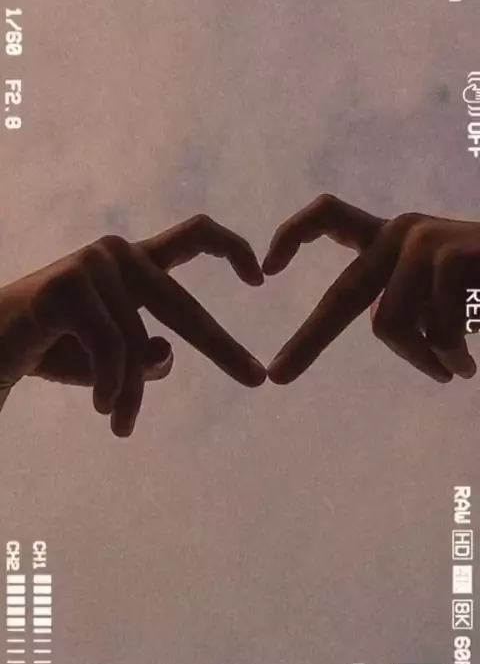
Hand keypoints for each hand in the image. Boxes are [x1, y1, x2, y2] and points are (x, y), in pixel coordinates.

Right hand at [0, 215, 265, 435]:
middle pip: (182, 305)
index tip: (261, 280)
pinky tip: (100, 407)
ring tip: (121, 425)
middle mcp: (117, 255)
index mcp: (133, 263)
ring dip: (132, 393)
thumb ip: (146, 354)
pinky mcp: (67, 286)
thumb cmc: (54, 350)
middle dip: (221, 346)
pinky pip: (111, 350)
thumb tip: (168, 353)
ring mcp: (92, 265)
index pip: (192, 238)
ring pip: (140, 343)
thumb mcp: (114, 360)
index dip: (232, 249)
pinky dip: (109, 387)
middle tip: (255, 379)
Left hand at [263, 194, 479, 383]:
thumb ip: (405, 307)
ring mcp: (425, 241)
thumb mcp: (439, 299)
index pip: (329, 217)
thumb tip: (384, 329)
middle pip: (344, 294)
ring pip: (390, 325)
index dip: (293, 235)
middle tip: (278, 376)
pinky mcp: (451, 256)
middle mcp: (401, 232)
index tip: (267, 268)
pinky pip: (430, 330)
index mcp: (391, 238)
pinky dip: (447, 359)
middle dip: (308, 341)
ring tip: (454, 369)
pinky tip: (466, 366)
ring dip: (422, 359)